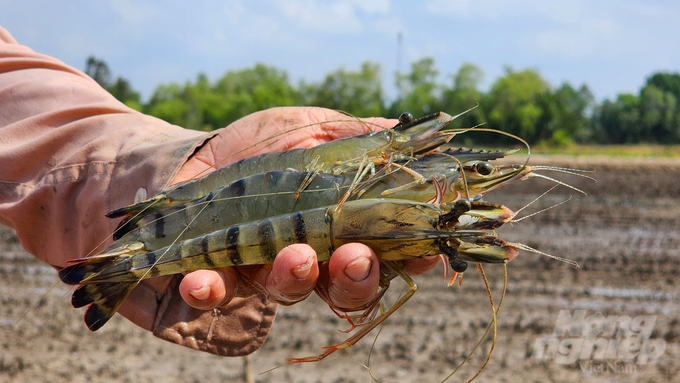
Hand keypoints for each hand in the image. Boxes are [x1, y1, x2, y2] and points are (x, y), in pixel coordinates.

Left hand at [171, 107, 438, 312]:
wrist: (198, 152)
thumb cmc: (264, 143)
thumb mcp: (312, 128)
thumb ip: (357, 135)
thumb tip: (403, 129)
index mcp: (342, 226)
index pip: (388, 251)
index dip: (410, 256)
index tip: (423, 251)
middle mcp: (312, 257)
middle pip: (347, 286)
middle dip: (358, 278)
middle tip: (358, 257)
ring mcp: (265, 272)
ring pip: (290, 292)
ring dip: (297, 279)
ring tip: (297, 256)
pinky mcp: (217, 278)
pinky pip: (218, 296)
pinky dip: (212, 293)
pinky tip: (202, 282)